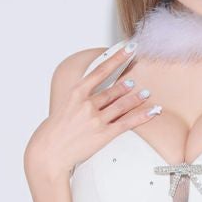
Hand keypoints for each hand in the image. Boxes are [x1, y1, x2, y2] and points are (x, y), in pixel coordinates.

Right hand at [24, 42, 162, 181]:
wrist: (49, 151)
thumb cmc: (56, 130)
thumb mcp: (66, 106)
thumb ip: (82, 97)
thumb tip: (97, 93)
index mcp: (77, 93)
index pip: (101, 70)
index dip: (117, 58)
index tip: (128, 49)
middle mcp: (87, 104)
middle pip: (114, 90)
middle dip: (128, 86)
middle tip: (138, 79)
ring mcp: (96, 119)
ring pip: (122, 105)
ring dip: (136, 98)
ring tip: (145, 94)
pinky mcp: (103, 134)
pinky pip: (127, 123)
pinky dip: (142, 116)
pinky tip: (152, 111)